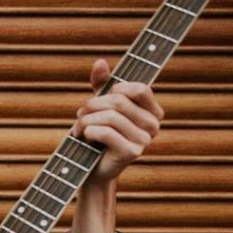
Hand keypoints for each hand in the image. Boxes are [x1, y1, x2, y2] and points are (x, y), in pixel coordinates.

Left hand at [72, 58, 163, 183]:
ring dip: (86, 120)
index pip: (138, 88)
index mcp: (153, 111)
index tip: (100, 100)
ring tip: (78, 128)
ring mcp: (145, 140)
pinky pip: (106, 132)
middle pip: (119, 101)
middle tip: (80, 116)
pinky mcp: (132, 153)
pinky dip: (88, 131)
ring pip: (110, 116)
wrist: (91, 170)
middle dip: (92, 106)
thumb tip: (100, 62)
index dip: (113, 90)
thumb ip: (102, 84)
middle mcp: (154, 125)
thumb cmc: (96, 136)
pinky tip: (83, 137)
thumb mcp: (100, 107)